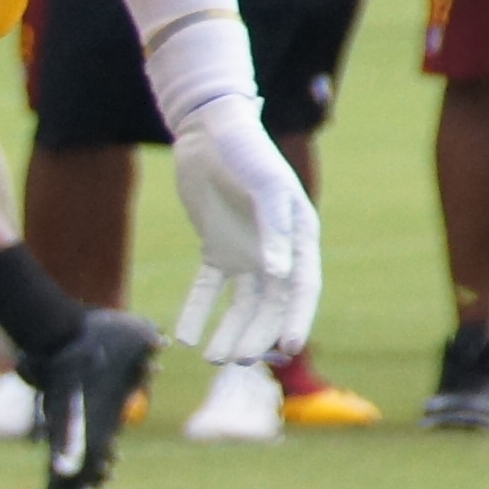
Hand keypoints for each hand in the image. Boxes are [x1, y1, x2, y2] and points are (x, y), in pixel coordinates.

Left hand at [169, 96, 321, 364]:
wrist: (206, 127)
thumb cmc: (244, 148)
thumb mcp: (263, 182)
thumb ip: (274, 227)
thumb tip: (278, 273)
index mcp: (298, 235)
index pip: (302, 287)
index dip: (296, 319)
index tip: (286, 349)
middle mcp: (276, 248)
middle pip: (270, 303)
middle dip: (256, 334)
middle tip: (238, 361)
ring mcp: (246, 249)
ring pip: (241, 303)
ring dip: (230, 330)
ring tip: (214, 358)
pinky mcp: (216, 247)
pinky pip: (208, 287)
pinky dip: (198, 310)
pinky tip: (186, 335)